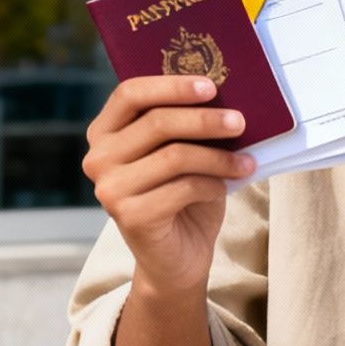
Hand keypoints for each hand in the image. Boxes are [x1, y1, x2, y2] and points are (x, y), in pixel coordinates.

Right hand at [83, 75, 253, 295]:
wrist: (177, 259)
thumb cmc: (183, 196)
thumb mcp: (182, 151)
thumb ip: (186, 124)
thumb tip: (225, 95)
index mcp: (105, 132)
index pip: (130, 94)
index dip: (171, 85)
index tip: (211, 87)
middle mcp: (98, 159)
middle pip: (157, 123)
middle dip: (205, 120)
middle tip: (240, 122)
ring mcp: (110, 189)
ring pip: (175, 156)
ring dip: (218, 156)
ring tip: (246, 162)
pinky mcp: (130, 216)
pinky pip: (183, 188)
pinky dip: (213, 184)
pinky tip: (225, 187)